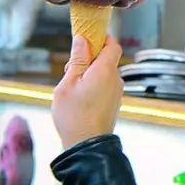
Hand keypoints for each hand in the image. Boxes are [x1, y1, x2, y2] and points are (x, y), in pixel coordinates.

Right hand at [51, 35, 123, 149]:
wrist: (86, 147)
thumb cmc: (74, 116)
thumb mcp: (68, 84)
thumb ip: (77, 60)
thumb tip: (82, 39)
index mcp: (106, 70)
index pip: (112, 44)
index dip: (101, 38)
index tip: (87, 37)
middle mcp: (116, 80)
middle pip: (107, 59)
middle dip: (90, 58)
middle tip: (71, 68)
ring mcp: (117, 93)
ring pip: (105, 74)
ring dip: (90, 74)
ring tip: (72, 87)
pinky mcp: (114, 103)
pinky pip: (105, 86)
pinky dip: (94, 86)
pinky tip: (79, 98)